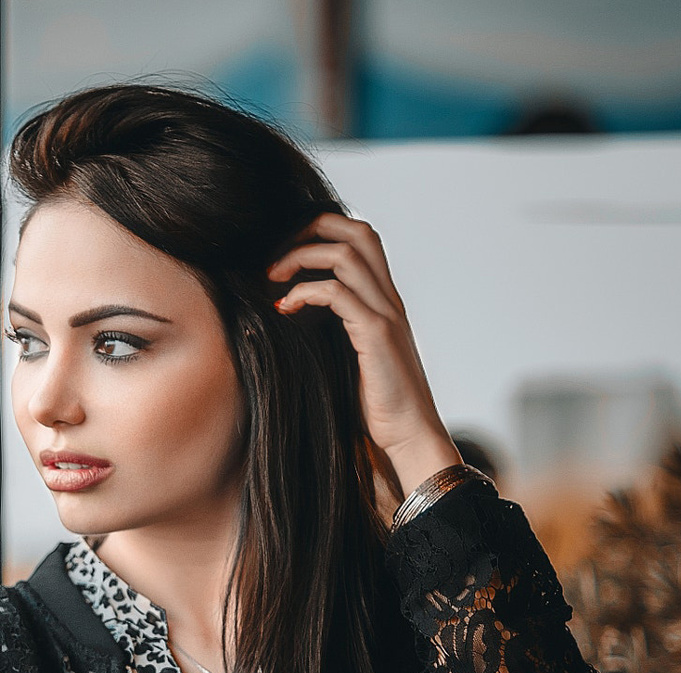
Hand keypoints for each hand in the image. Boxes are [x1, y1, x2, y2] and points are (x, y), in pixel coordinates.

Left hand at [266, 212, 460, 508]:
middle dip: (310, 229)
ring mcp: (385, 313)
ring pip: (346, 253)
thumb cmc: (376, 405)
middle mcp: (388, 299)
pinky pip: (337, 293)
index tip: (283, 254)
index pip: (360, 238)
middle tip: (275, 255)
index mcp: (383, 300)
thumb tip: (287, 314)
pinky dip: (304, 292)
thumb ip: (331, 330)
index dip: (321, 231)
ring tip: (271, 278)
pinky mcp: (376, 334)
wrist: (409, 436)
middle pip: (357, 230)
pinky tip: (285, 308)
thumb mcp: (348, 356)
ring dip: (300, 257)